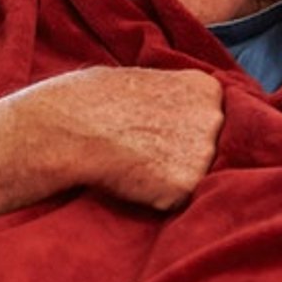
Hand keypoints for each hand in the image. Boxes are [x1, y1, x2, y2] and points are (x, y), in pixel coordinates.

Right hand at [40, 66, 225, 207]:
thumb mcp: (143, 80)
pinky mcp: (186, 186)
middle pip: (212, 149)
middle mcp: (213, 118)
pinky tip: (133, 181)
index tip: (161, 135)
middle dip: (186, 155)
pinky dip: (158, 198)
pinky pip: (178, 201)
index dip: (187, 133)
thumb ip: (174, 98)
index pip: (215, 119)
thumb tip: (178, 112)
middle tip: (146, 152)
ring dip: (172, 177)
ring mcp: (203, 153)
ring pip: (197, 177)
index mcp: (205, 88)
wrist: (67, 127)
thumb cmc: (92, 101)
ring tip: (136, 164)